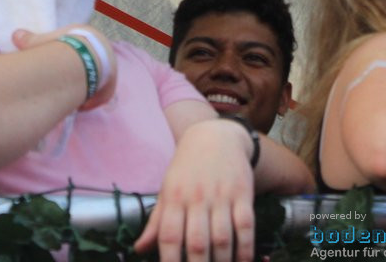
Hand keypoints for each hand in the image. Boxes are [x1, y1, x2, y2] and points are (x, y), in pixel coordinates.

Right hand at [11, 26, 116, 110]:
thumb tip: (16, 34)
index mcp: (87, 35)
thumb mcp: (42, 42)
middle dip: (79, 75)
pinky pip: (102, 93)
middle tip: (67, 87)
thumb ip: (30, 41)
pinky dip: (92, 100)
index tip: (61, 71)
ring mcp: (110, 65)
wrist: (84, 58)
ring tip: (72, 100)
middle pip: (89, 64)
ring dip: (85, 89)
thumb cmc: (62, 47)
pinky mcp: (112, 82)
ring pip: (97, 79)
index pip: (79, 47)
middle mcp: (102, 48)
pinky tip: (81, 107)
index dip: (69, 59)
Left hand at [134, 118, 256, 261]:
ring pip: (223, 237)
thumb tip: (139, 249)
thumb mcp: (167, 190)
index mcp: (174, 198)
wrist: (216, 136)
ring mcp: (222, 196)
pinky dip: (246, 248)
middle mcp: (197, 198)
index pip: (169, 236)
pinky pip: (246, 226)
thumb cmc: (187, 169)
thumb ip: (156, 222)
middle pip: (198, 242)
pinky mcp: (243, 194)